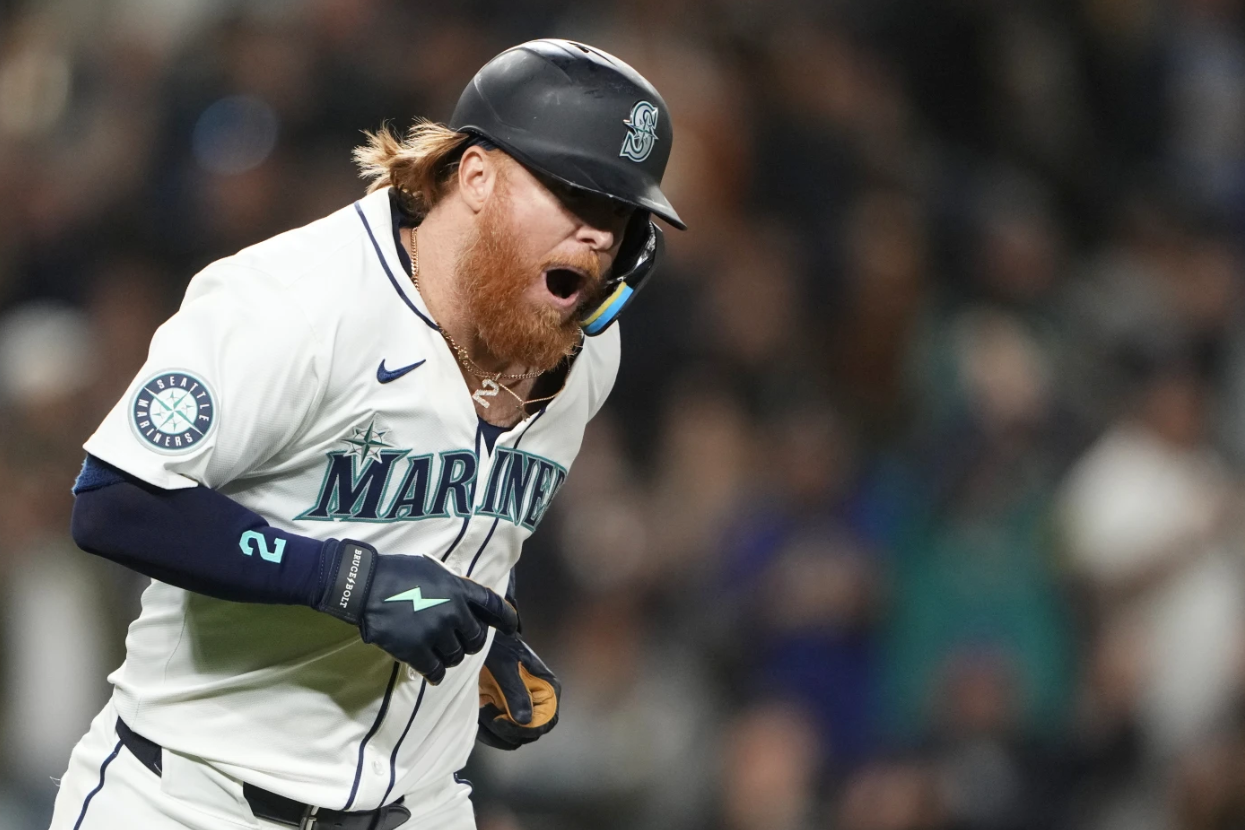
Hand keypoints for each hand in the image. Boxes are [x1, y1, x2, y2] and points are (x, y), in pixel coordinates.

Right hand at [316, 540, 517, 683]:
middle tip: (459, 644)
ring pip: (455, 657)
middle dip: (469, 643)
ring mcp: (436, 632)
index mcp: (459, 590)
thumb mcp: (433, 571)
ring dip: (450, 658)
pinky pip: (435, 671)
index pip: (493, 606)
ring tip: (438, 653)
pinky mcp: (416, 650)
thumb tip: (465, 606)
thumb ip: (453, 588)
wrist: (365, 586)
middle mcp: (453, 612)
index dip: (506, 619)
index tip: (512, 629)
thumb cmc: (397, 573)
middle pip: (475, 639)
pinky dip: (435, 674)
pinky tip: (432, 674)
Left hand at [477, 630, 560, 749]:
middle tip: (486, 709)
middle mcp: (538, 703)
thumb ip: (515, 691)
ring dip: (493, 730)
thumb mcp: (505, 664)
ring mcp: (521, 711)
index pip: (547, 721)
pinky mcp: (505, 715)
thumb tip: (525, 720)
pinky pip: (498, 735)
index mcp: (547, 689)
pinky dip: (485, 731)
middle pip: (529, 733)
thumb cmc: (499, 646)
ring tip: (481, 705)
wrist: (483, 641)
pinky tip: (477, 711)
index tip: (502, 721)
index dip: (527, 728)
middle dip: (505, 729)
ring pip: (512, 738)